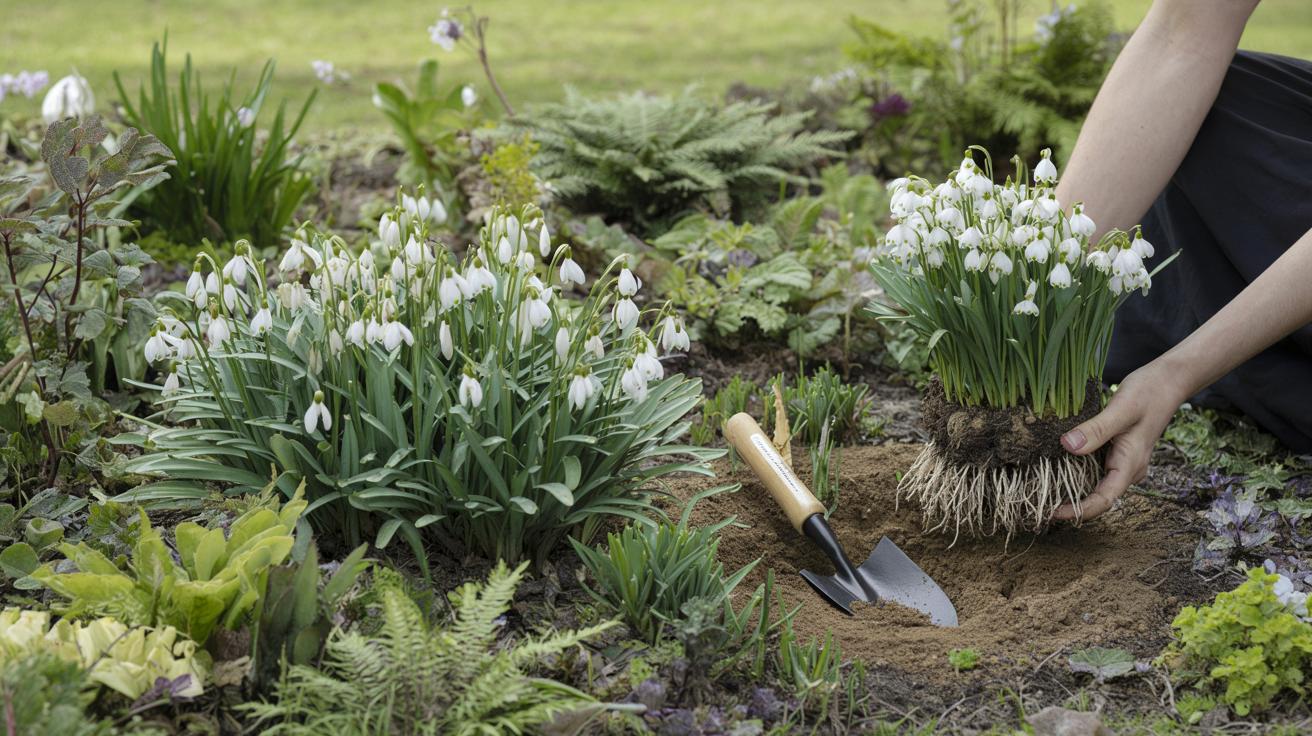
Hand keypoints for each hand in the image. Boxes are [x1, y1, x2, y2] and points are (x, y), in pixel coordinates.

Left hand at [1052, 363, 1186, 520]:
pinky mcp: (1117, 451)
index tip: (1052, 513)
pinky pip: (1095, 468)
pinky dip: (1077, 470)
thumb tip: (1067, 446)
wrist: (1168, 381)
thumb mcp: (1121, 409)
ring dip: (1073, 489)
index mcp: (1130, 465)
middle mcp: (1128, 469)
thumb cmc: (1148, 393)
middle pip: (1098, 496)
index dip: (1079, 510)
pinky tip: (1056, 465)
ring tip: (1042, 489)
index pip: (1104, 499)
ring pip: (1096, 483)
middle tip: (1040, 505)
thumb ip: (1096, 430)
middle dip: (1072, 504)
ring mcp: (1123, 461)